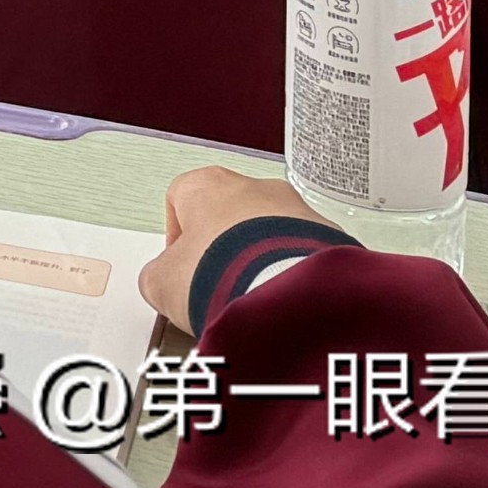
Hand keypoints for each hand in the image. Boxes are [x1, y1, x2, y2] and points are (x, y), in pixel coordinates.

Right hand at [139, 166, 321, 335]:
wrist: (285, 297)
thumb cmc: (223, 276)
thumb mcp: (161, 283)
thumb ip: (157, 275)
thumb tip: (164, 283)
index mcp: (207, 185)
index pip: (181, 199)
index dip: (177, 237)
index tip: (180, 267)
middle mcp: (255, 187)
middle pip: (230, 214)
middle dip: (224, 249)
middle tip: (218, 286)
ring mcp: (297, 210)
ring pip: (271, 233)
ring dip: (261, 262)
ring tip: (253, 299)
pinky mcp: (329, 237)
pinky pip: (304, 253)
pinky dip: (292, 274)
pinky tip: (282, 302)